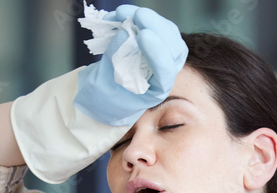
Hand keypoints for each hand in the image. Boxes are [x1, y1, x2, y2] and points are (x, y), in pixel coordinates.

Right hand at [74, 5, 187, 126]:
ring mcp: (163, 55)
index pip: (165, 71)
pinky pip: (153, 24)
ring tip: (121, 12)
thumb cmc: (105, 97)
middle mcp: (165, 73)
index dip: (156, 51)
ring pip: (167, 32)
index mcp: (156, 90)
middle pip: (173, 47)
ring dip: (147, 18)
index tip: (142, 35)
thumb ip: (114, 62)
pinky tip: (119, 14)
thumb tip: (124, 34)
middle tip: (138, 15)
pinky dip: (136, 16)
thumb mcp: (104, 86)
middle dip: (157, 27)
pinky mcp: (155, 41)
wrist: (104, 95)